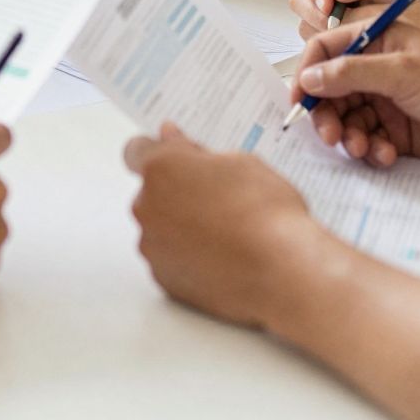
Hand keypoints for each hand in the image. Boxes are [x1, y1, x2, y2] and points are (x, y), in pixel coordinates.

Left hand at [124, 123, 324, 329]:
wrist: (281, 272)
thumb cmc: (265, 212)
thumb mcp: (241, 162)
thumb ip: (197, 152)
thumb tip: (173, 140)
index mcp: (162, 168)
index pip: (137, 150)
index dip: (160, 151)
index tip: (177, 156)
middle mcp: (147, 207)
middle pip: (152, 192)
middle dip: (176, 191)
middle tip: (218, 196)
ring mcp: (153, 247)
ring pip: (160, 227)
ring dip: (181, 225)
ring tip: (225, 231)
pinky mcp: (164, 279)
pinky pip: (169, 258)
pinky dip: (188, 255)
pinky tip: (221, 255)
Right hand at [290, 0, 419, 37]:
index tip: (329, 5)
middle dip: (314, 14)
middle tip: (336, 27)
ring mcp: (333, 8)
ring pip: (308, 22)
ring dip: (323, 31)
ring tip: (353, 36)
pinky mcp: (339, 30)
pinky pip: (323, 40)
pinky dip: (334, 45)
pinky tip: (356, 46)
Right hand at [292, 1, 419, 170]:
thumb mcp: (405, 67)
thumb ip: (352, 72)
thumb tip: (310, 76)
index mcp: (381, 35)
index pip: (328, 48)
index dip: (308, 73)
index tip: (299, 100)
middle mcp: (384, 64)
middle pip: (334, 88)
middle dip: (327, 112)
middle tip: (329, 134)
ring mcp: (395, 97)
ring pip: (352, 118)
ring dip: (349, 135)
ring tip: (361, 147)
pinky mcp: (407, 129)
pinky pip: (374, 141)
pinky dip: (372, 149)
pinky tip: (384, 155)